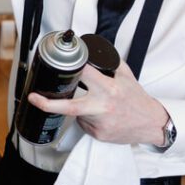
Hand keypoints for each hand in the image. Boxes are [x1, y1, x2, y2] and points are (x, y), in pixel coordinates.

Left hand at [26, 61, 168, 145]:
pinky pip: (84, 124)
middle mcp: (103, 107)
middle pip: (70, 107)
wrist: (152, 124)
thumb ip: (108, 62)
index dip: (71, 67)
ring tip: (99, 105)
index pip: (84, 75)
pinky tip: (101, 116)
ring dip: (80, 107)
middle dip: (48, 104)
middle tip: (33, 98)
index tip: (60, 63)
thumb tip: (93, 49)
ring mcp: (100, 124)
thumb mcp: (125, 76)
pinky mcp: (99, 135)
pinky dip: (87, 118)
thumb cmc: (137, 100)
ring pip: (77, 114)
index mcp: (109, 89)